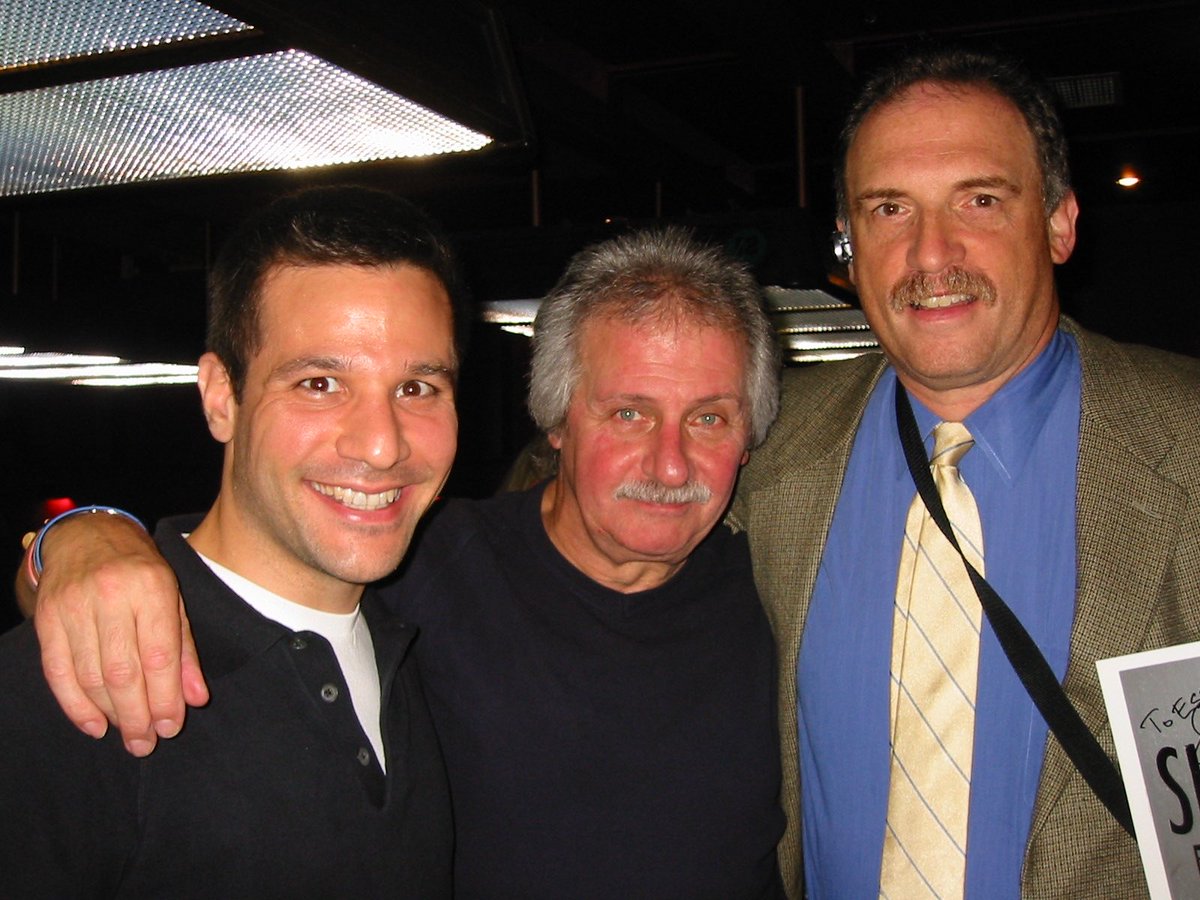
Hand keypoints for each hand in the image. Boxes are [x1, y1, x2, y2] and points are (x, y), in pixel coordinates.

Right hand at [31, 515, 208, 755]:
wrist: (87, 536)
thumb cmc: (140, 572)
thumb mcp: (174, 600)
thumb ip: (185, 650)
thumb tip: (195, 699)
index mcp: (152, 587)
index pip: (159, 654)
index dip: (165, 697)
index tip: (170, 727)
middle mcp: (112, 595)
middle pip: (123, 671)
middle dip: (137, 715)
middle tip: (146, 744)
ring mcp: (74, 606)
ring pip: (91, 676)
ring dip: (110, 714)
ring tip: (128, 736)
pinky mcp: (47, 618)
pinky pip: (57, 672)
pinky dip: (75, 706)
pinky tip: (94, 725)